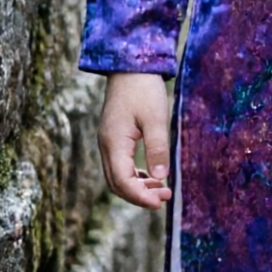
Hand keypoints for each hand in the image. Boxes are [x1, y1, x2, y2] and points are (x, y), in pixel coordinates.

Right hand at [99, 72, 173, 210]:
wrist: (130, 68)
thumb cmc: (143, 90)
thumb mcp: (156, 118)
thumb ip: (157, 148)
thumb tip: (160, 177)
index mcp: (114, 143)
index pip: (122, 180)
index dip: (140, 196)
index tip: (160, 203)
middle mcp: (107, 146)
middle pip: (117, 183)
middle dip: (139, 195)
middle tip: (164, 198)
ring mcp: (109, 143)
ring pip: (118, 176)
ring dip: (138, 187)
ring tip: (163, 190)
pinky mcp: (114, 138)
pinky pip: (121, 165)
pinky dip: (136, 175)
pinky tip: (153, 177)